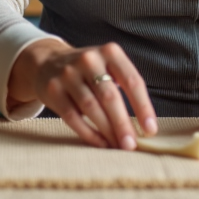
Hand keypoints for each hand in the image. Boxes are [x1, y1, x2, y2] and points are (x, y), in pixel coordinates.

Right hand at [9, 39, 157, 149]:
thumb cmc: (89, 71)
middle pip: (110, 96)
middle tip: (132, 145)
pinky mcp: (53, 90)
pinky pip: (72, 116)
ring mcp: (68, 74)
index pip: (132, 81)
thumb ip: (125, 87)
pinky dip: (88, 133)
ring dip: (107, 131)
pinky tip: (100, 144)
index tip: (150, 130)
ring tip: (118, 146)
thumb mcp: (108, 66)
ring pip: (91, 107)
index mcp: (110, 52)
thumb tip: (144, 125)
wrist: (47, 62)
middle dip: (123, 123)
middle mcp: (89, 60)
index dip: (143, 107)